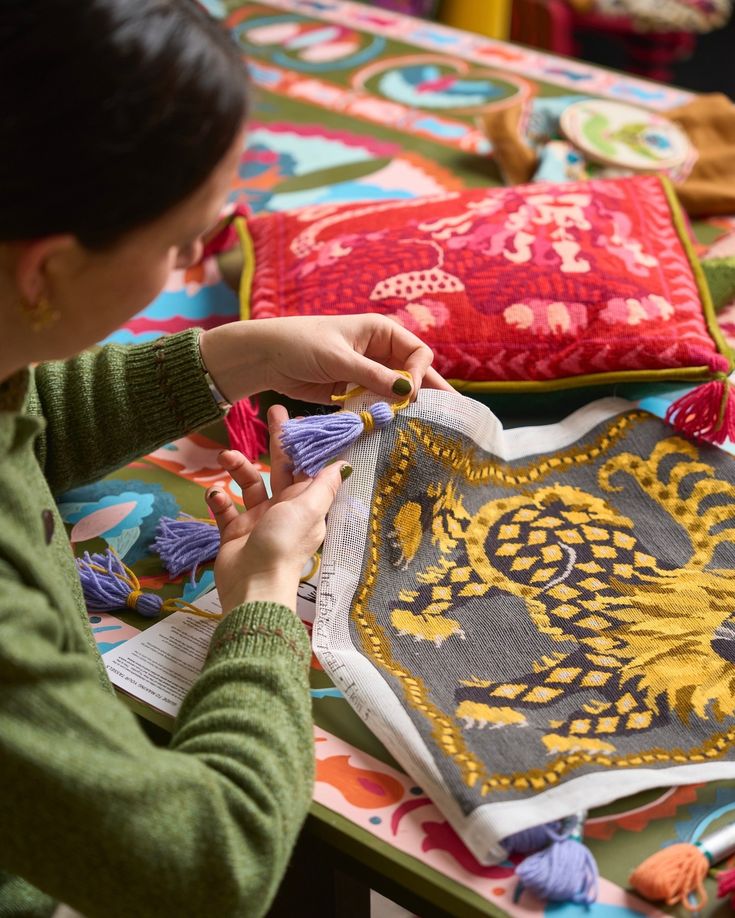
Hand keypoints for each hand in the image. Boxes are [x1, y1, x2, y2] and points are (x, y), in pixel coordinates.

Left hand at [198, 314, 452, 405]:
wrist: (266, 357)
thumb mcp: (340, 358)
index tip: (409, 395)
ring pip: (395, 392)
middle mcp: (379, 351)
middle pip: (412, 373)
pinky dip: (382, 415)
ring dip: (403, 408)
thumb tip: (408, 391)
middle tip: (443, 418)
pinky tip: (391, 430)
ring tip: (421, 428)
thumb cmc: (302, 344)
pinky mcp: (353, 391)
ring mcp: (367, 372)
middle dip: (422, 393)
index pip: (417, 353)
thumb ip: (373, 376)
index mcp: (381, 332)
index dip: (419, 374)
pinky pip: (375, 404)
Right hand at [206, 405, 348, 614]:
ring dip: (238, 468)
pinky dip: (218, 499)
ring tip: (225, 456)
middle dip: (276, 442)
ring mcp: (259, 521)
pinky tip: (214, 493)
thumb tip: (345, 463)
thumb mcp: (308, 509)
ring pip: (249, 484)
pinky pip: (226, 509)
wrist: (252, 586)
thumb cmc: (283, 545)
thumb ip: (324, 484)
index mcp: (306, 504)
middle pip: (281, 468)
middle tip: (272, 411)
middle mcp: (285, 510)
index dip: (305, 444)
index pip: (308, 467)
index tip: (302, 419)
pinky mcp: (235, 533)